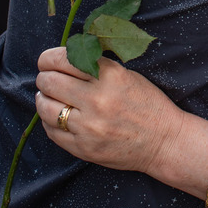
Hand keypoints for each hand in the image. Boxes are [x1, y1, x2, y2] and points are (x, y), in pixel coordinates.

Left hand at [35, 47, 182, 174]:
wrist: (164, 141)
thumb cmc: (148, 105)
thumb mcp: (127, 76)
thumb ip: (96, 68)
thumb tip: (63, 60)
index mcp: (110, 76)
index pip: (63, 60)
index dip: (49, 59)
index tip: (47, 61)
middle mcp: (97, 99)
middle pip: (50, 82)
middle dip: (44, 78)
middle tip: (47, 79)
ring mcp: (88, 126)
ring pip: (46, 107)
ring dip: (43, 99)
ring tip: (47, 97)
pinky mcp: (83, 148)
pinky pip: (52, 131)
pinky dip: (49, 121)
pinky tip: (56, 116)